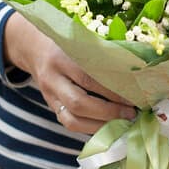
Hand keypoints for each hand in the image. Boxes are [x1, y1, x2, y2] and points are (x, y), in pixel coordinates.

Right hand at [3, 13, 135, 133]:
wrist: (34, 47)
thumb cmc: (65, 41)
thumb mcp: (79, 40)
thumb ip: (100, 54)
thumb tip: (135, 70)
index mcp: (61, 57)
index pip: (88, 78)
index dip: (112, 90)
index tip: (135, 95)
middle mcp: (52, 78)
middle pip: (79, 103)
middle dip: (109, 112)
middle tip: (131, 112)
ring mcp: (49, 95)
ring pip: (72, 120)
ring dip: (100, 125)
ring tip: (123, 123)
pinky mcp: (51, 107)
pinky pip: (70, 124)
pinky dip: (91, 128)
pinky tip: (108, 126)